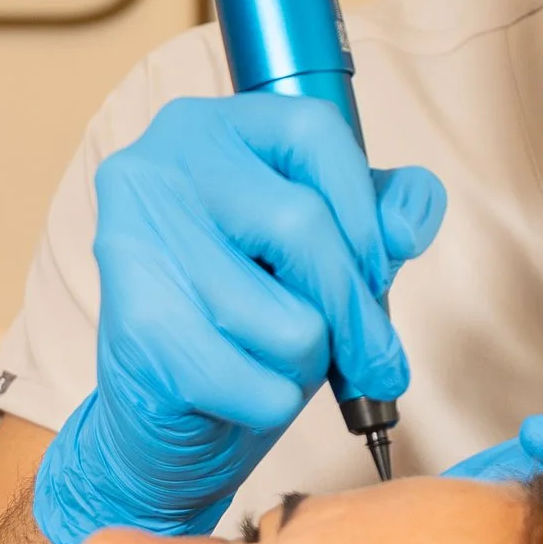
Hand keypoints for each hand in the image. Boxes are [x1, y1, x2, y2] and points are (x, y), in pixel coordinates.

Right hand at [33, 97, 445, 543]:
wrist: (157, 416)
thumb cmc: (246, 317)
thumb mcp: (323, 246)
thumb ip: (382, 210)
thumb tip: (405, 229)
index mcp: (202, 127)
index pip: (311, 129)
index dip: (365, 206)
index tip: (384, 266)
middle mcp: (155, 170)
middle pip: (303, 225)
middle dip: (356, 308)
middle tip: (377, 361)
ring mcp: (137, 248)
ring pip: (291, 318)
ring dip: (308, 361)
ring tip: (271, 361)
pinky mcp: (139, 332)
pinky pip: (260, 383)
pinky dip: (273, 404)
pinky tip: (238, 394)